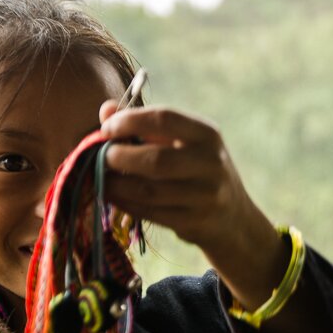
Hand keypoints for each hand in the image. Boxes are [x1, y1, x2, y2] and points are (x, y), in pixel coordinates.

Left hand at [98, 102, 278, 273]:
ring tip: (100, 177)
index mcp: (207, 134)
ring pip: (148, 190)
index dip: (130, 121)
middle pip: (155, 159)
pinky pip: (149, 212)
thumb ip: (144, 124)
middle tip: (101, 156)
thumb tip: (106, 110)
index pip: (164, 119)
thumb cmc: (197, 169)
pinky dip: (124, 202)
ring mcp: (205, 196)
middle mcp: (210, 163)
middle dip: (119, 157)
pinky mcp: (194, 222)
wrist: (233, 216)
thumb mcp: (181, 141)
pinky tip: (112, 195)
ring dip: (116, 184)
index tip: (106, 128)